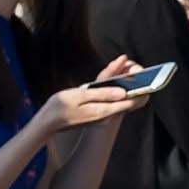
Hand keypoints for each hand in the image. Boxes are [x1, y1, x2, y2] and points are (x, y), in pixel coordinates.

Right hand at [37, 56, 156, 139]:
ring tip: (125, 67)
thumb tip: (123, 92)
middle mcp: (106, 116)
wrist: (48, 122)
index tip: (140, 73)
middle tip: (133, 66)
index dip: (137, 87)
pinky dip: (113, 90)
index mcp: (103, 111)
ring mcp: (102, 117)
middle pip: (126, 100)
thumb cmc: (60, 107)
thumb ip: (102, 94)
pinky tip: (114, 79)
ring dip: (123, 85)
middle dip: (132, 84)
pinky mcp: (97, 115)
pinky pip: (111, 102)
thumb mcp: (80, 96)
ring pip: (119, 100)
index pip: (128, 100)